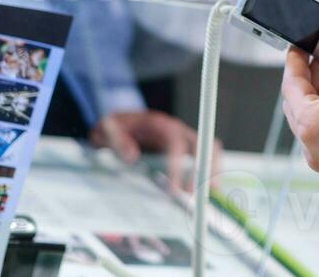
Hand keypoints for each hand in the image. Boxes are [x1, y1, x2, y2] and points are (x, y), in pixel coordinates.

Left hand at [89, 109, 210, 193]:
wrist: (119, 123)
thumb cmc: (113, 127)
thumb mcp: (106, 129)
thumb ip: (117, 140)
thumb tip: (132, 156)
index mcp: (160, 125)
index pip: (176, 145)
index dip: (178, 167)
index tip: (173, 190)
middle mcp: (177, 129)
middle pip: (203, 143)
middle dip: (204, 169)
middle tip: (194, 194)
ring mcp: (183, 138)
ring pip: (209, 149)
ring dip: (211, 170)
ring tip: (207, 194)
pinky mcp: (184, 148)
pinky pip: (203, 157)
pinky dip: (207, 172)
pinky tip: (203, 190)